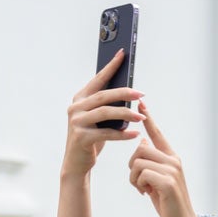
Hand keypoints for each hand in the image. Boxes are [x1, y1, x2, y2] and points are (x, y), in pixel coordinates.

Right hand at [62, 49, 144, 177]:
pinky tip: (134, 134)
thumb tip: (130, 92)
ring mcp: (76, 122)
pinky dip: (122, 134)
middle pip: (103, 95)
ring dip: (126, 114)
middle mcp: (75, 107)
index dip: (111, 66)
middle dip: (124, 93)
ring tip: (141, 117)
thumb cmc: (92, 138)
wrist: (77, 162)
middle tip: (141, 93)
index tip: (123, 54)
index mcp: (80, 99)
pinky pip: (106, 133)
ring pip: (105, 113)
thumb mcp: (99, 119)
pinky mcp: (80, 137)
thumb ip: (108, 106)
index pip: (98, 79)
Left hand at [128, 101, 199, 216]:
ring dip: (134, 177)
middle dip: (132, 166)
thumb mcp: (157, 178)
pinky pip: (141, 174)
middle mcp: (173, 160)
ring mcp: (172, 170)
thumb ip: (151, 161)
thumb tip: (142, 143)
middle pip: (140, 150)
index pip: (157, 134)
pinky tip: (146, 194)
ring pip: (138, 161)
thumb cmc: (168, 202)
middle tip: (138, 182)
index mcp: (172, 157)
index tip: (140, 103)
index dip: (148, 118)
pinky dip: (138, 185)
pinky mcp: (167, 182)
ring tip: (142, 189)